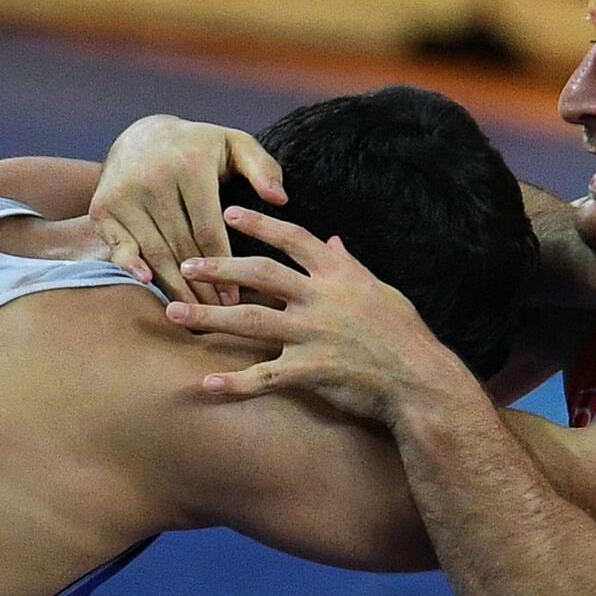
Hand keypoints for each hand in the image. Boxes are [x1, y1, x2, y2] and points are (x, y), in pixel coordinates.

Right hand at [91, 115, 286, 304]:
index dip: (225, 268)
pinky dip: (132, 267)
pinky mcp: (103, 206)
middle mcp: (153, 177)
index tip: (236, 299)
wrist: (141, 136)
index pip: (209, 229)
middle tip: (219, 314)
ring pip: (155, 252)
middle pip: (182, 246)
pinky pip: (121, 244)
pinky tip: (149, 285)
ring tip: (195, 314)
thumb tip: (280, 199)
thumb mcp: (235, 146)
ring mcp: (124, 193)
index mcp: (190, 164)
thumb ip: (263, 169)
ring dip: (175, 286)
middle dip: (202, 286)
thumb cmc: (199, 148)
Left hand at [164, 207, 472, 422]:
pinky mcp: (311, 370)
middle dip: (219, 265)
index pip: (294, 238)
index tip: (229, 210)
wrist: (420, 380)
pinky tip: (205, 384)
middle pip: (260, 272)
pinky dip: (234, 382)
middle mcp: (321, 298)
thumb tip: (335, 241)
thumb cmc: (404, 336)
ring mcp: (314, 334)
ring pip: (250, 319)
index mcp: (339, 275)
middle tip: (186, 263)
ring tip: (174, 313)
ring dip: (208, 315)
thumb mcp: (381, 290)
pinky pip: (264, 376)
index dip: (260, 223)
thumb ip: (351, 265)